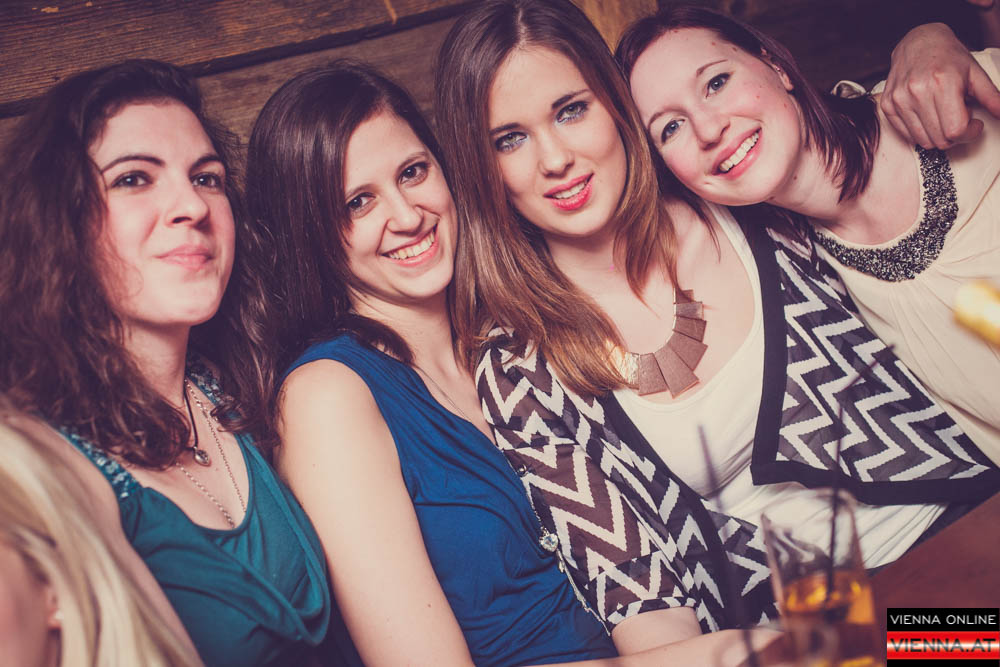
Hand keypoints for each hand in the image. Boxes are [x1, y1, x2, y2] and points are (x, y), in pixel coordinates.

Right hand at [881, 23, 999, 148]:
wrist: (918, 42)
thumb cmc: (948, 57)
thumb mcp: (975, 73)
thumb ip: (992, 97)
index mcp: (943, 83)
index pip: (955, 129)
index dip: (969, 133)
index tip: (974, 124)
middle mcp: (917, 92)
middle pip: (940, 139)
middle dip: (955, 135)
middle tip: (960, 118)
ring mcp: (900, 99)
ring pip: (923, 141)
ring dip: (938, 135)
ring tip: (943, 116)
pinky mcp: (888, 105)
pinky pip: (907, 135)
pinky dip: (921, 132)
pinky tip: (929, 117)